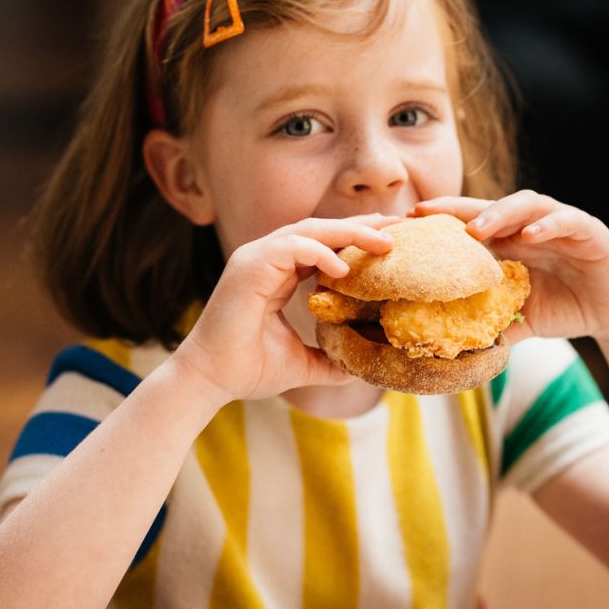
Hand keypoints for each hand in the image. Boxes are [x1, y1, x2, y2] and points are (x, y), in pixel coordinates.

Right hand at [175, 215, 395, 400]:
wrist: (210, 380)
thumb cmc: (247, 369)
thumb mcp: (303, 363)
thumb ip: (331, 358)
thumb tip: (363, 366)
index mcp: (277, 274)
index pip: (323, 245)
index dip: (356, 240)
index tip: (391, 244)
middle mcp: (266, 259)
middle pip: (321, 230)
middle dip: (361, 228)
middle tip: (398, 229)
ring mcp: (255, 259)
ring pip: (309, 231)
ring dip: (349, 233)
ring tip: (383, 244)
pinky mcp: (248, 267)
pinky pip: (291, 247)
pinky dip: (320, 253)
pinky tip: (345, 269)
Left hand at [413, 193, 608, 343]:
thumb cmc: (564, 309)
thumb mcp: (520, 320)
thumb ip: (489, 326)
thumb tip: (450, 349)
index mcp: (509, 243)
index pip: (469, 226)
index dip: (440, 222)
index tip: (406, 223)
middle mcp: (530, 227)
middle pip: (489, 208)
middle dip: (457, 209)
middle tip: (426, 212)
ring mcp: (559, 224)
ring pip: (526, 205)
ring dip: (498, 214)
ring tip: (475, 231)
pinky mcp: (589, 231)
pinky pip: (567, 221)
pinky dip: (548, 225)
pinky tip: (529, 234)